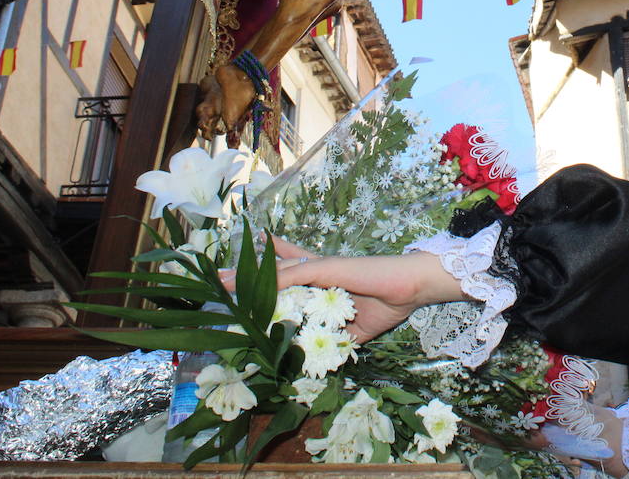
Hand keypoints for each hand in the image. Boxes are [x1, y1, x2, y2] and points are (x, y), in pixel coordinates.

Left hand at [221, 235, 463, 342]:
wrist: (410, 288)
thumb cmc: (388, 304)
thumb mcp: (355, 332)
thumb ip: (334, 340)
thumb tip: (318, 363)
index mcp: (325, 282)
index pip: (289, 273)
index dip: (267, 272)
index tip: (244, 272)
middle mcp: (319, 270)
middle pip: (275, 267)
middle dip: (246, 271)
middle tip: (218, 275)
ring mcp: (322, 267)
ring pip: (278, 269)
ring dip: (249, 275)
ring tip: (223, 278)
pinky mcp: (328, 267)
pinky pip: (296, 274)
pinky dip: (274, 280)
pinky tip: (255, 284)